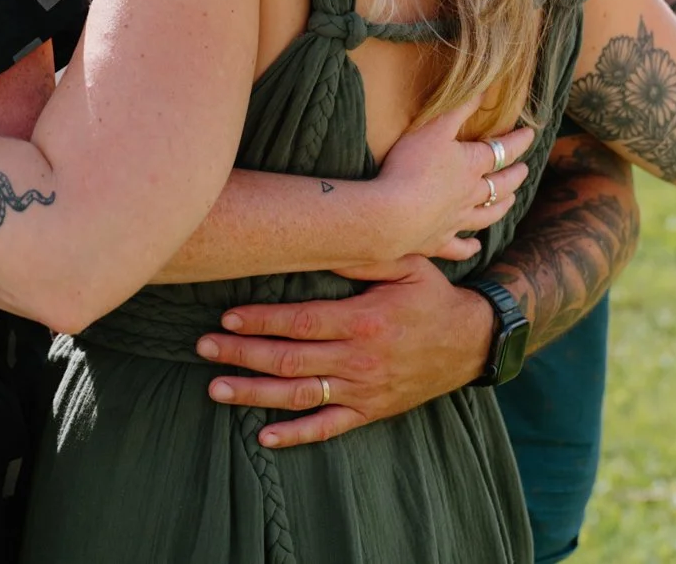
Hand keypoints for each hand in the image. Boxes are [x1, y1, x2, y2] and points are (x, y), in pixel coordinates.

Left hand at [195, 256, 494, 447]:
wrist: (472, 342)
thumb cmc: (433, 295)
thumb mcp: (407, 263)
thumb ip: (364, 256)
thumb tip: (323, 239)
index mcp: (365, 320)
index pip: (301, 322)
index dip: (262, 320)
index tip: (227, 316)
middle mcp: (361, 358)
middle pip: (290, 359)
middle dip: (243, 353)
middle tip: (203, 347)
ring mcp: (364, 389)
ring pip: (300, 395)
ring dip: (255, 393)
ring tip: (216, 388)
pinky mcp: (370, 411)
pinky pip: (329, 427)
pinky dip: (296, 435)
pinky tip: (263, 436)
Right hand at [374, 106, 533, 261]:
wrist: (393, 215)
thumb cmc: (411, 166)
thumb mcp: (434, 128)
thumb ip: (459, 109)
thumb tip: (485, 90)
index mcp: (471, 165)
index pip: (500, 151)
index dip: (517, 142)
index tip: (530, 135)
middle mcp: (470, 195)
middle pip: (500, 185)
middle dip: (515, 176)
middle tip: (525, 170)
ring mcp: (456, 221)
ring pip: (486, 215)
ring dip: (501, 207)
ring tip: (511, 201)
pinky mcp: (439, 241)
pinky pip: (460, 247)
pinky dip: (470, 247)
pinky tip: (476, 247)